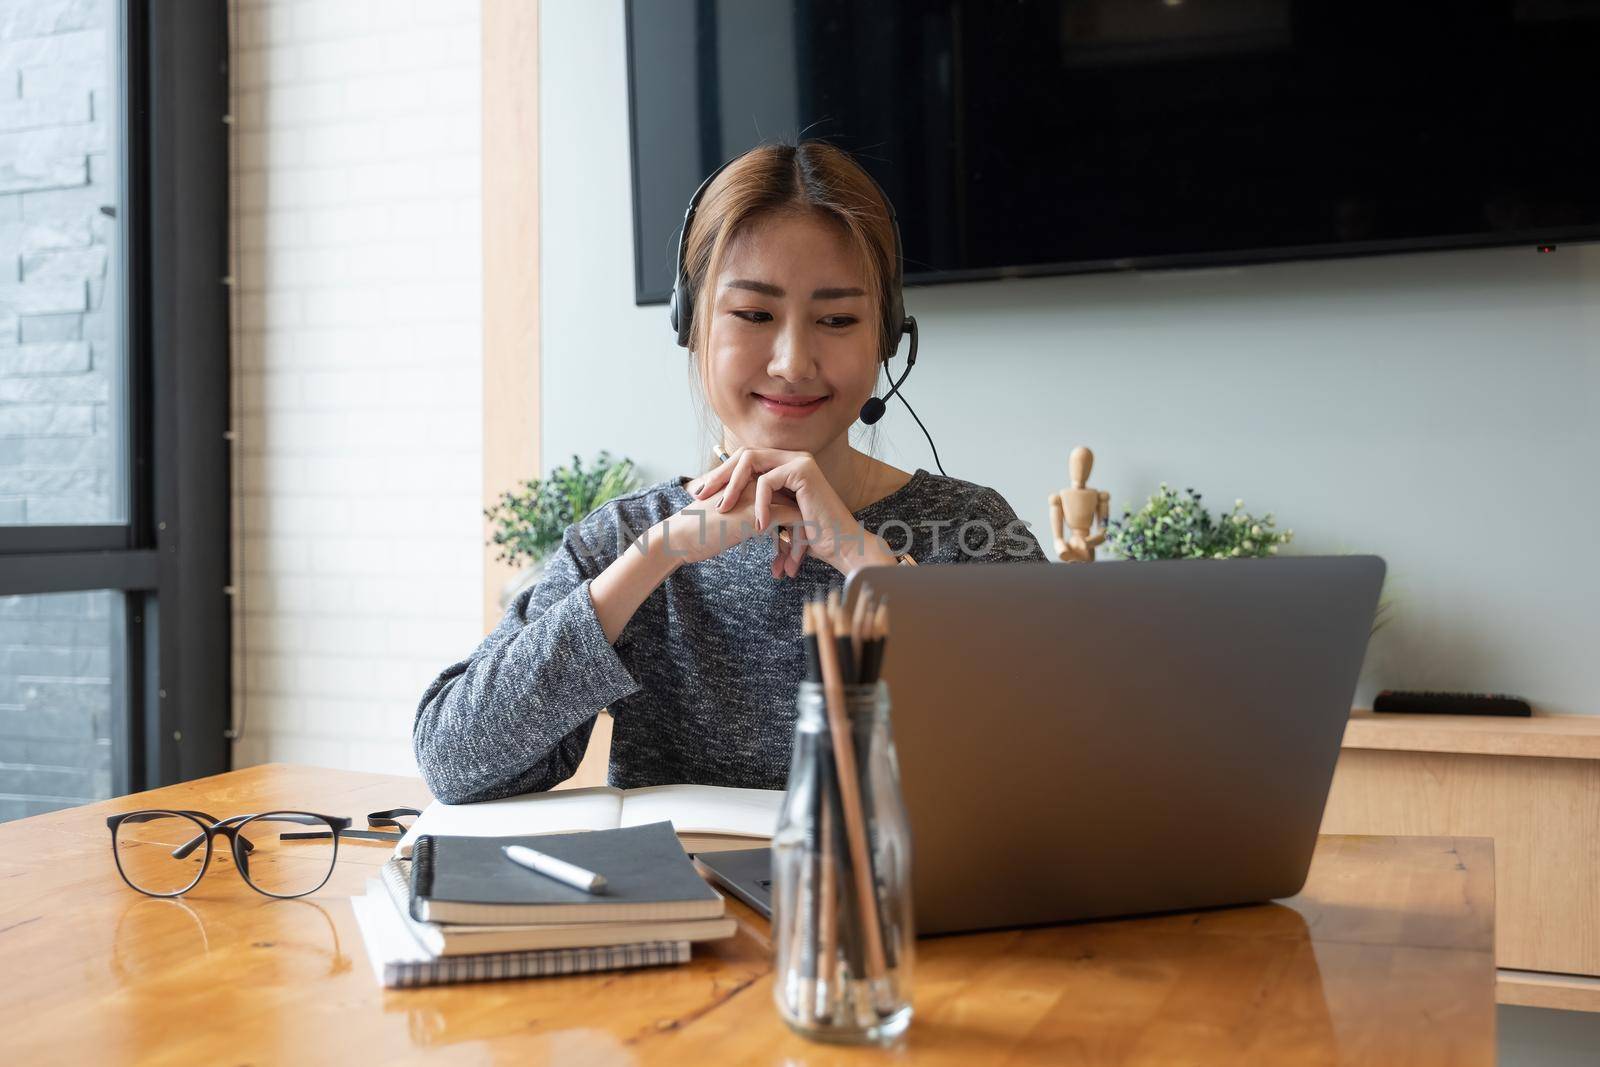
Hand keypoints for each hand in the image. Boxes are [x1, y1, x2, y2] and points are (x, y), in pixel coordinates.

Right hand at [657, 475, 804, 571]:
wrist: (679, 538)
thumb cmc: (698, 532)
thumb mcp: (729, 518)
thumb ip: (747, 516)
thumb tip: (766, 527)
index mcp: (749, 480)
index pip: (784, 496)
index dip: (790, 525)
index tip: (786, 550)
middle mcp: (757, 482)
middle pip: (795, 503)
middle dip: (800, 534)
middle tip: (795, 561)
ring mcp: (759, 495)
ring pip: (800, 512)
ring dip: (800, 543)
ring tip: (791, 568)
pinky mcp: (759, 512)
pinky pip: (796, 522)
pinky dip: (798, 544)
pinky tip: (787, 567)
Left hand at [687, 448, 897, 576]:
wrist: (841, 546)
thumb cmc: (811, 537)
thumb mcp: (776, 518)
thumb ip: (756, 506)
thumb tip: (721, 505)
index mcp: (783, 464)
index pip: (744, 460)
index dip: (720, 475)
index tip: (700, 494)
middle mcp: (791, 457)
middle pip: (743, 455)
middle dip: (719, 475)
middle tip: (700, 496)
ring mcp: (798, 460)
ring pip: (750, 462)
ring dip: (732, 486)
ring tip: (724, 511)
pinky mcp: (803, 471)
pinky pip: (766, 481)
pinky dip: (758, 503)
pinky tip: (758, 525)